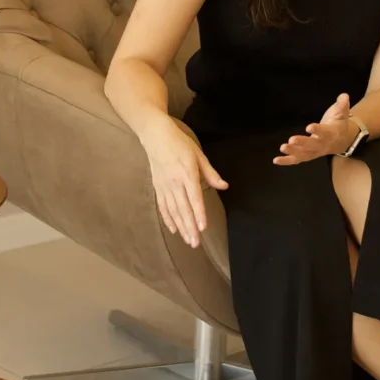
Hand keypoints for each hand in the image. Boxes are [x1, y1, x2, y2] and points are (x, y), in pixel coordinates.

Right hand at [141, 117, 227, 246]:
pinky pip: (163, 206)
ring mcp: (164, 185)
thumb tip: (224, 186)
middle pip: (183, 209)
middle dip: (189, 227)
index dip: (199, 214)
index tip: (203, 227)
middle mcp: (174, 182)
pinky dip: (168, 219)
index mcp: (187, 173)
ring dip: (181, 227)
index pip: (194, 198)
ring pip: (173, 211)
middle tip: (195, 243)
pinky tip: (174, 229)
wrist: (155, 135)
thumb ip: (210, 173)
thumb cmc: (179, 143)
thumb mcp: (198, 154)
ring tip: (187, 240)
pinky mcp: (157, 187)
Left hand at [273, 93, 355, 164]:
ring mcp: (314, 152)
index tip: (309, 127)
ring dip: (293, 152)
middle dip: (302, 143)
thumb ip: (342, 105)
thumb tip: (344, 95)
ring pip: (304, 154)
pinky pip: (297, 160)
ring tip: (282, 147)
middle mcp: (323, 145)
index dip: (317, 130)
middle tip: (291, 139)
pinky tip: (276, 160)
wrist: (342, 141)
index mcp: (331, 134)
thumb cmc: (338, 124)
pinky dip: (287, 161)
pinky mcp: (307, 155)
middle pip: (312, 145)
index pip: (324, 132)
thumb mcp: (342, 113)